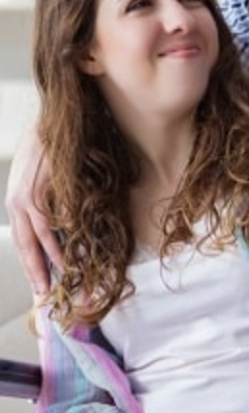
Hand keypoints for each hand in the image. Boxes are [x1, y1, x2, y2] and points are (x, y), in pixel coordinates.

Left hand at [5, 124, 61, 294]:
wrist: (55, 116)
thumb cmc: (51, 144)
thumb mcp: (39, 176)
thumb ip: (48, 201)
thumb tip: (63, 226)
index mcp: (17, 200)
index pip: (24, 239)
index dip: (31, 264)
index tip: (40, 285)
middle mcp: (18, 200)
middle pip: (27, 245)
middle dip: (37, 273)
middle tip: (46, 296)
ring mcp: (30, 196)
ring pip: (39, 239)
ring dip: (50, 264)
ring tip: (60, 283)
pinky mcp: (44, 190)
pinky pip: (51, 223)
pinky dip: (59, 243)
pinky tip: (68, 257)